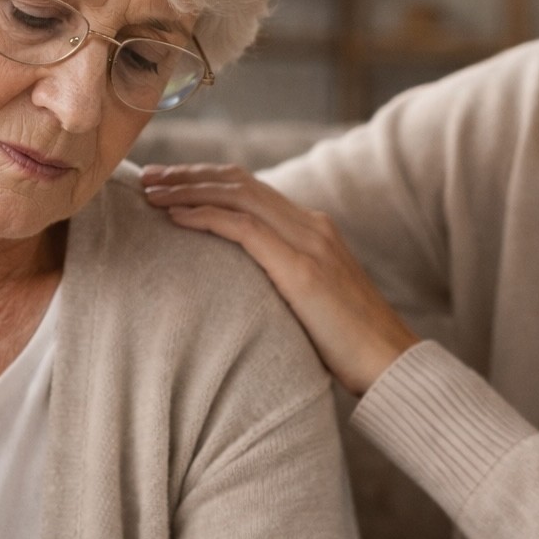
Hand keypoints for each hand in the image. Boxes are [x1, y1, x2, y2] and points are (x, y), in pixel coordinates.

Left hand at [139, 163, 418, 395]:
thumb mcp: (313, 300)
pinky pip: (243, 228)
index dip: (207, 180)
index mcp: (315, 229)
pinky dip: (204, 216)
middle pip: (240, 181)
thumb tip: (243, 290)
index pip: (252, 188)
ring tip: (151, 191)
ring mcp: (309, 242)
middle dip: (189, 175)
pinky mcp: (301, 268)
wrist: (390, 363)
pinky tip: (174, 217)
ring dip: (188, 189)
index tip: (169, 183)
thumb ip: (283, 280)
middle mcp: (311, 225)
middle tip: (148, 176)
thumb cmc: (350, 345)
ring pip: (237, 195)